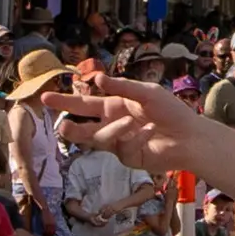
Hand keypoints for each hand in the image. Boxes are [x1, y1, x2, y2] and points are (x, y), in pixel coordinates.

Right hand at [40, 79, 200, 171]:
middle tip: (63, 126)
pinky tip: (151, 131)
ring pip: (98, 139)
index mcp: (113, 106)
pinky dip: (136, 137)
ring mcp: (118, 142)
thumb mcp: (147, 93)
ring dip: (112, 130)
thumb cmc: (171, 111)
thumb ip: (122, 87)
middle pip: (82, 127)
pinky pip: (122, 147)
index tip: (44, 98)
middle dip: (70, 126)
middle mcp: (111, 124)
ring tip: (128, 122)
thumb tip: (96, 78)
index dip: (64, 101)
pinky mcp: (127, 157)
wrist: (190, 136)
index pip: (83, 104)